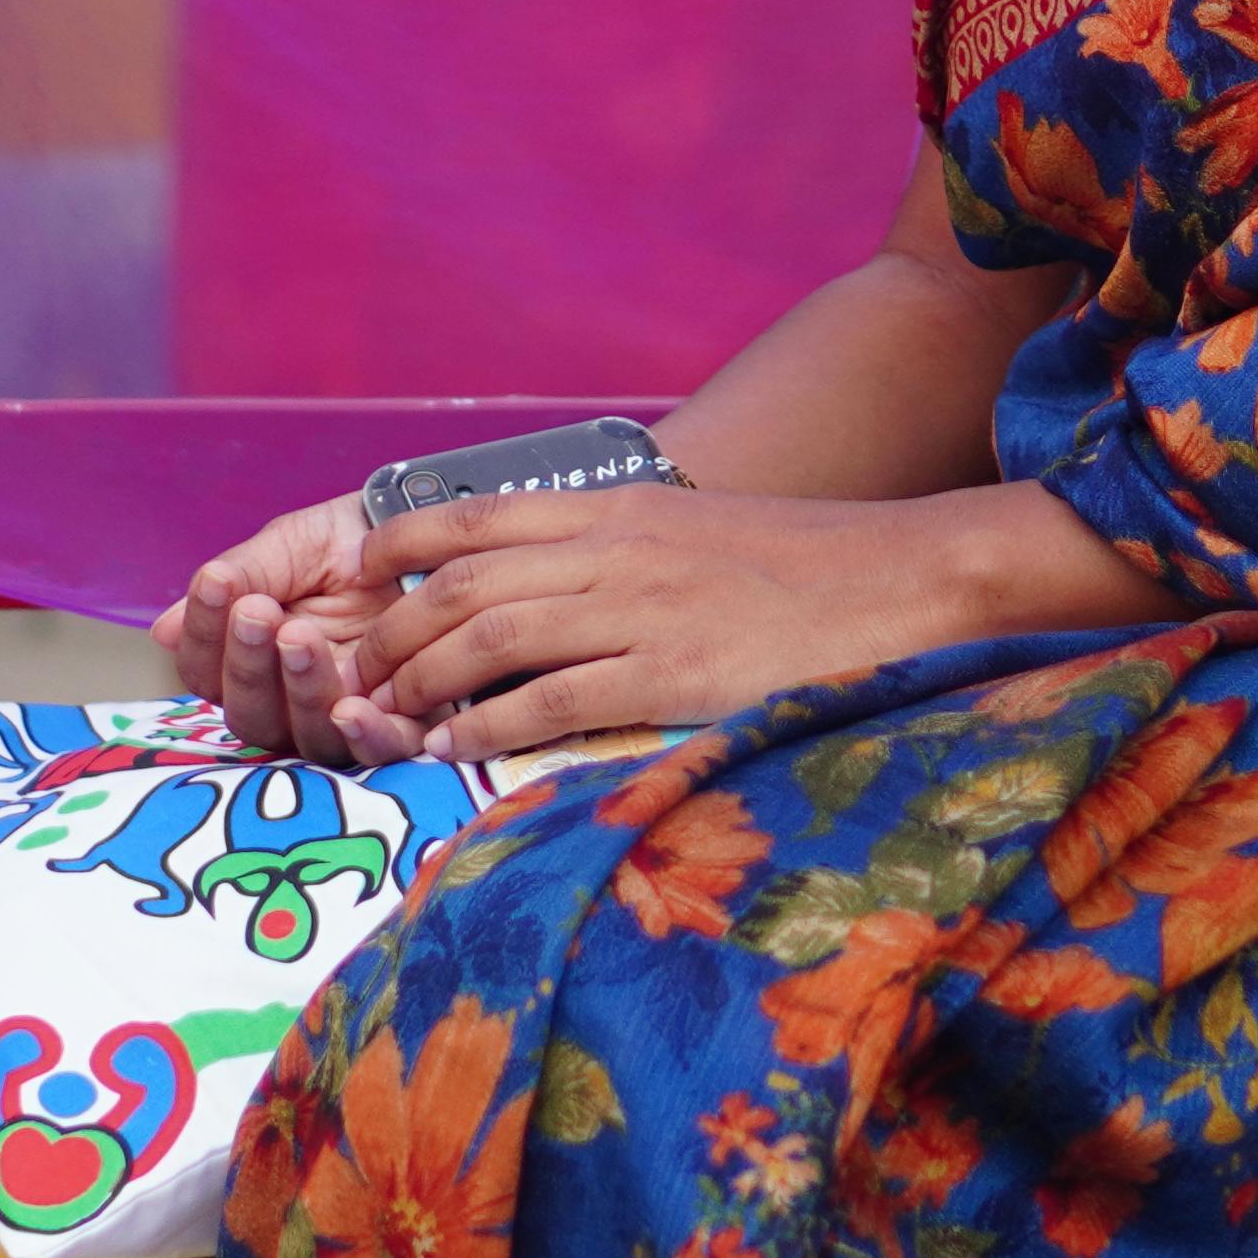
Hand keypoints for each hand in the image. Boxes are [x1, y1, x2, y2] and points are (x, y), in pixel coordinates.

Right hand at [150, 492, 395, 760]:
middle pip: (248, 714)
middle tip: (259, 614)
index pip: (206, 669)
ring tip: (300, 637)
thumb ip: (237, 583)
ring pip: (304, 736)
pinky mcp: (402, 728)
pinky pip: (377, 754)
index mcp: (251, 658)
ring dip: (299, 690)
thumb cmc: (348, 540)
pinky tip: (352, 708)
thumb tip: (162, 630)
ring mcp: (342, 720)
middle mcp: (290, 701)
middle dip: (247, 663)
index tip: (217, 586)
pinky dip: (362, 736)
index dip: (204, 633)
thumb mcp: (288, 547)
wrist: (427, 527)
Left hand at [347, 482, 1014, 760]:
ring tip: (388, 715)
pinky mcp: (673, 673)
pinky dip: (489, 724)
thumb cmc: (801, 567)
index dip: (400, 547)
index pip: (474, 516)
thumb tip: (546, 585)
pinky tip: (457, 747)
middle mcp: (615, 551)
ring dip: (423, 679)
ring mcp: (642, 610)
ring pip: (491, 635)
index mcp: (618, 510)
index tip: (359, 576)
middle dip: (393, 629)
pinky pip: (553, 697)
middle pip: (464, 581)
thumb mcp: (692, 533)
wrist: (901, 579)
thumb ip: (617, 552)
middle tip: (357, 670)